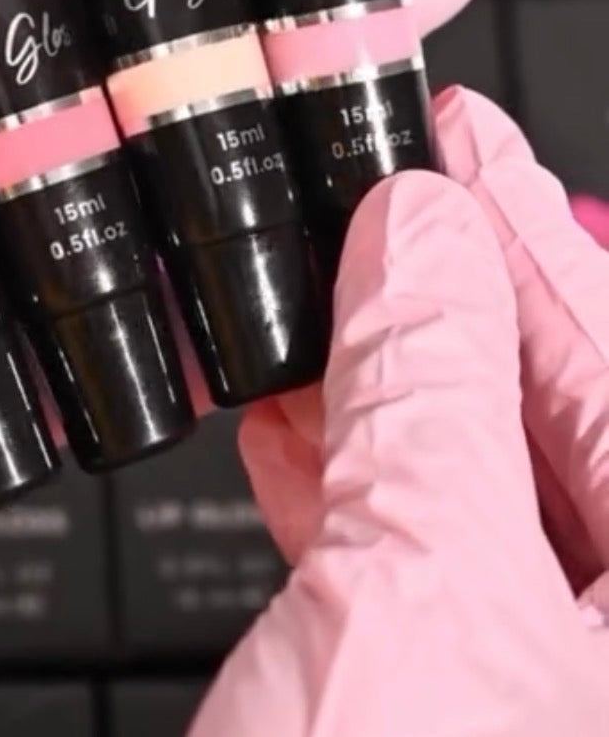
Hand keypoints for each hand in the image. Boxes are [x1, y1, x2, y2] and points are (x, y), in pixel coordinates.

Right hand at [193, 135, 608, 735]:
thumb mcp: (424, 587)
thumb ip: (429, 392)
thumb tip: (418, 232)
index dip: (529, 239)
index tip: (463, 143)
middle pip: (545, 419)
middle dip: (448, 295)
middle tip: (389, 183)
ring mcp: (519, 681)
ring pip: (462, 480)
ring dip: (373, 375)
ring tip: (317, 278)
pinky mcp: (423, 702)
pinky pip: (397, 554)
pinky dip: (330, 474)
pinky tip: (278, 413)